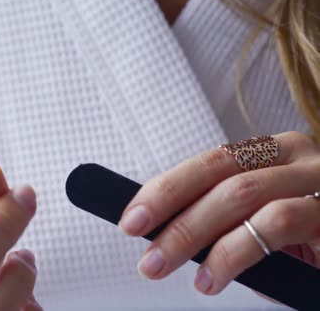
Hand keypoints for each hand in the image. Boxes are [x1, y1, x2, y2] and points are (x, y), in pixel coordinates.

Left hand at [119, 131, 319, 295]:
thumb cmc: (310, 242)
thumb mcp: (259, 224)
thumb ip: (222, 220)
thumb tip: (163, 234)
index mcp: (272, 154)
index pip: (208, 163)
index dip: (165, 188)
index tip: (131, 218)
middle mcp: (297, 156)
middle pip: (219, 173)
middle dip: (171, 211)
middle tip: (141, 251)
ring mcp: (319, 180)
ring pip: (241, 195)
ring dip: (192, 235)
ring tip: (162, 267)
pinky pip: (275, 224)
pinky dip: (232, 253)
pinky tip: (211, 280)